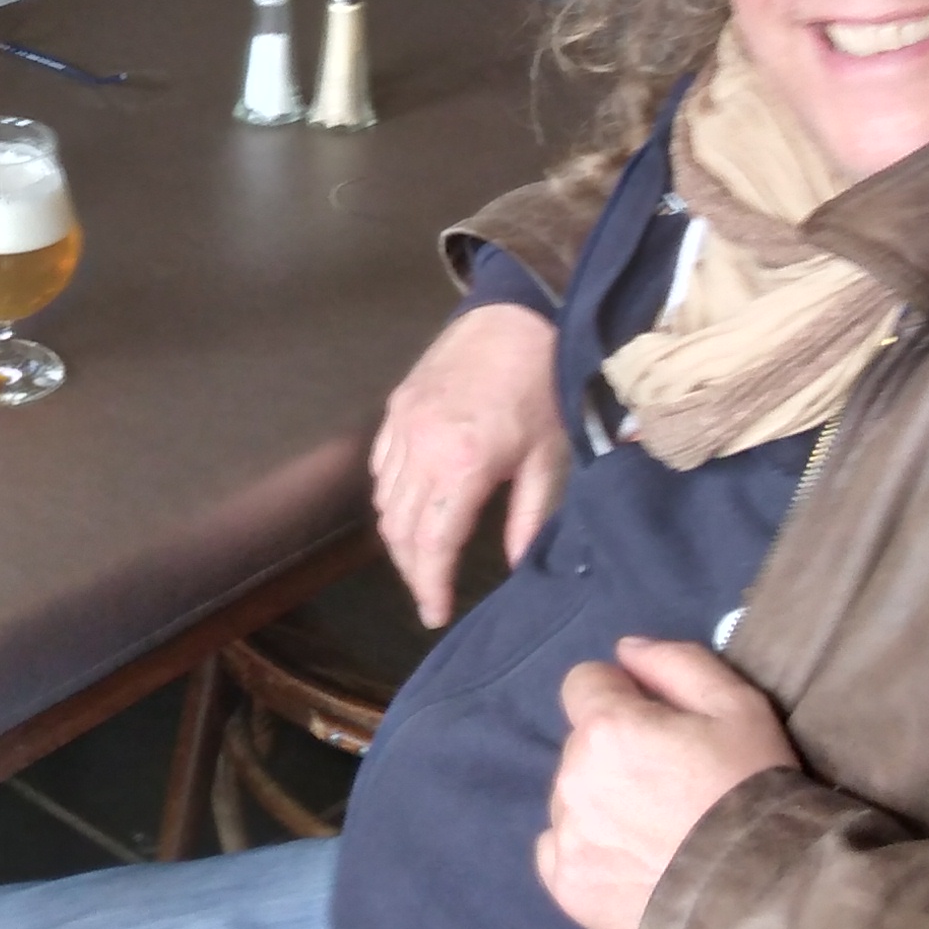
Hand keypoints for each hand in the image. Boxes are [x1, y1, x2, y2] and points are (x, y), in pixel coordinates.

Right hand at [370, 302, 564, 627]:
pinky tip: (411, 507)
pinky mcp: (396, 408)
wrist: (516, 315)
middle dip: (413, 570)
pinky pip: (380, 468)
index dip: (430, 585)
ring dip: (399, 537)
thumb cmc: (542, 386)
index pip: (433, 543)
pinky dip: (389, 497)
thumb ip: (529, 517)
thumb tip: (516, 568)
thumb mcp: (548, 457)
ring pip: (383, 501)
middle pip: (400, 529)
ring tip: (422, 558)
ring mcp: (401, 426)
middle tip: (430, 593)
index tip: (435, 613)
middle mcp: (420, 449)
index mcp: (462, 465)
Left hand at [536, 638, 801, 928]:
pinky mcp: (565, 884)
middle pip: (579, 742)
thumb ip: (676, 662)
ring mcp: (565, 835)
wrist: (761, 897)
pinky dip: (587, 850)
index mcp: (607, 727)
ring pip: (570, 796)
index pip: (584, 682)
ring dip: (600, 801)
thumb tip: (625, 650)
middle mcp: (572, 777)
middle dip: (615, 750)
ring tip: (657, 830)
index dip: (623, 696)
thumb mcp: (738, 707)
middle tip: (670, 784)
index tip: (658, 724)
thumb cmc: (752, 792)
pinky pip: (559, 849)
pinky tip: (632, 861)